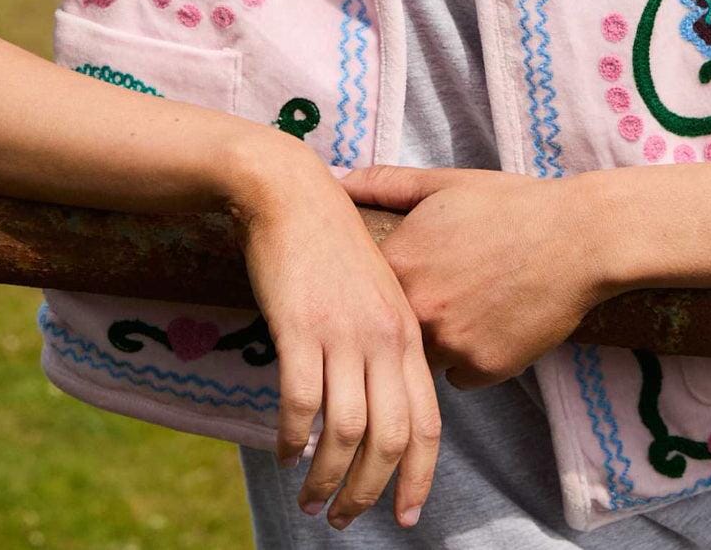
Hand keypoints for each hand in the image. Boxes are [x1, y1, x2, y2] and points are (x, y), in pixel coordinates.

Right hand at [223, 134, 441, 529]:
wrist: (293, 193)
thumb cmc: (333, 241)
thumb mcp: (379, 289)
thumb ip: (389, 340)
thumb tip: (385, 400)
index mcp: (407, 332)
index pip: (427, 422)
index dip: (418, 476)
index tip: (404, 515)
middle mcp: (383, 338)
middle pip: (390, 439)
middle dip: (368, 492)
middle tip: (342, 519)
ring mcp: (343, 333)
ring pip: (345, 433)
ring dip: (327, 479)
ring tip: (309, 500)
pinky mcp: (300, 327)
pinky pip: (301, 403)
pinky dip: (292, 438)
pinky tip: (282, 451)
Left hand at [338, 164, 608, 389]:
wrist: (579, 236)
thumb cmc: (510, 205)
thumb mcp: (444, 184)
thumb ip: (384, 184)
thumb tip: (339, 181)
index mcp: (399, 263)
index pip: (362, 292)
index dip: (379, 284)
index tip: (408, 269)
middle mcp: (417, 310)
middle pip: (390, 329)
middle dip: (411, 312)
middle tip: (445, 287)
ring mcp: (450, 345)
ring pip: (423, 356)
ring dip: (438, 337)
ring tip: (471, 302)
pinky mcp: (484, 371)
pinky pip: (460, 375)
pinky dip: (470, 356)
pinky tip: (493, 322)